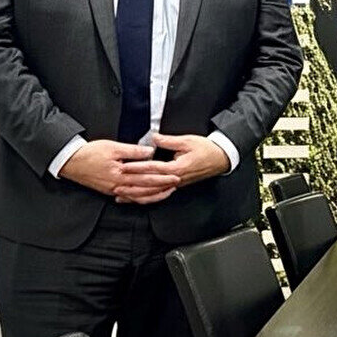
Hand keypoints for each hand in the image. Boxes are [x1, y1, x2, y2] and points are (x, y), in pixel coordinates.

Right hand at [59, 139, 179, 203]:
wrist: (70, 162)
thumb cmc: (90, 153)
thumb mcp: (113, 147)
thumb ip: (133, 151)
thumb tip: (150, 152)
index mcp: (120, 174)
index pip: (146, 176)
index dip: (162, 176)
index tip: (174, 174)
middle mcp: (118, 186)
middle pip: (145, 188)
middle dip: (162, 187)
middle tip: (176, 184)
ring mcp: (114, 190)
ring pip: (138, 196)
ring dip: (154, 195)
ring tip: (166, 191)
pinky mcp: (110, 191)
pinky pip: (129, 198)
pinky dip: (141, 198)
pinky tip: (148, 197)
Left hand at [116, 133, 230, 201]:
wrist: (221, 159)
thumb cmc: (207, 149)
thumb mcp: (188, 141)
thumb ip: (168, 141)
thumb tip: (153, 138)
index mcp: (177, 168)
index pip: (153, 169)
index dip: (137, 168)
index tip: (124, 167)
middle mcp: (176, 179)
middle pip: (150, 185)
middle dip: (131, 186)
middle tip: (115, 185)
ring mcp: (177, 185)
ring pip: (153, 194)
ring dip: (136, 195)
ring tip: (121, 196)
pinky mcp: (177, 186)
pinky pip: (159, 194)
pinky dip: (146, 197)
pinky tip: (137, 198)